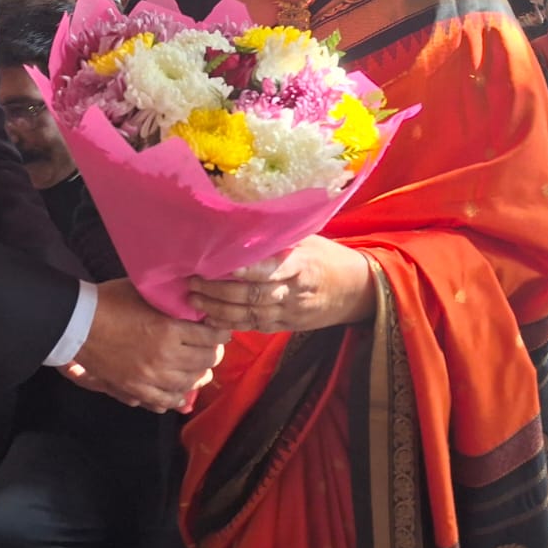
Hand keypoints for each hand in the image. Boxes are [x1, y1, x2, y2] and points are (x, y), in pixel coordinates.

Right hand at [66, 279, 228, 411]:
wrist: (77, 323)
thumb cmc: (110, 301)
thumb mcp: (145, 292)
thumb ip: (170, 299)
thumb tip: (191, 298)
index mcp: (169, 330)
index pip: (211, 337)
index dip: (220, 332)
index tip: (221, 329)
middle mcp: (165, 358)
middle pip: (204, 362)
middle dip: (212, 354)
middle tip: (211, 348)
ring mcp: (150, 378)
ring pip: (188, 384)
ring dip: (198, 376)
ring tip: (199, 370)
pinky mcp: (135, 390)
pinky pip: (164, 401)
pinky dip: (175, 397)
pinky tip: (178, 391)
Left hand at [188, 237, 375, 333]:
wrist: (355, 291)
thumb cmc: (327, 257)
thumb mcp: (310, 239)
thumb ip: (280, 236)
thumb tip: (244, 219)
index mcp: (303, 265)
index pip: (271, 269)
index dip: (245, 270)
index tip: (219, 264)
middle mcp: (295, 292)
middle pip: (253, 295)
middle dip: (219, 291)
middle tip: (192, 281)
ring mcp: (290, 312)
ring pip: (249, 315)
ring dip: (218, 309)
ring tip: (194, 299)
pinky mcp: (285, 326)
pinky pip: (254, 328)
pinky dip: (230, 325)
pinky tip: (209, 318)